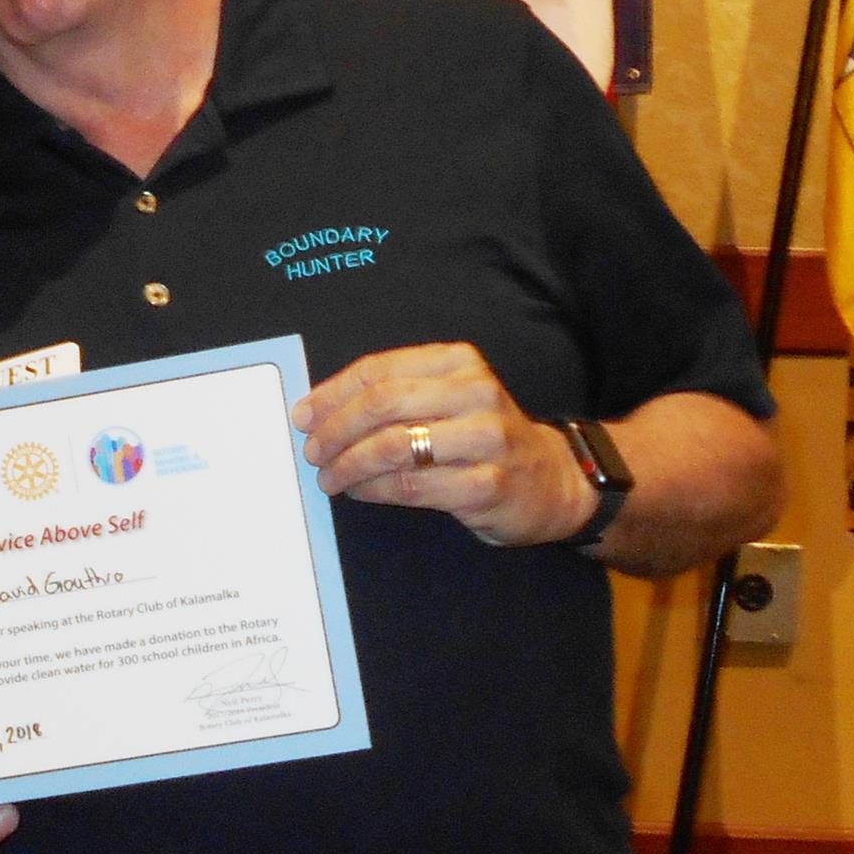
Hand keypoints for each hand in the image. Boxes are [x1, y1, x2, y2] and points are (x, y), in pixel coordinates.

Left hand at [291, 342, 591, 548]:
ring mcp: (486, 437)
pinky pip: (412, 485)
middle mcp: (475, 392)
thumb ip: (392, 395)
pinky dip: (375, 490)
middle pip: (382, 404)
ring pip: (394, 446)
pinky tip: (360, 492)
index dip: (331, 395)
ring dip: (349, 464)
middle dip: (335, 430)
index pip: (378, 370)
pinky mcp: (487, 484)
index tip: (302, 417)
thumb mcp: (445, 399)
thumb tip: (315, 410)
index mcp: (458, 362)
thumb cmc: (480, 438)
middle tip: (313, 453)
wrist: (550, 480)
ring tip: (330, 478)